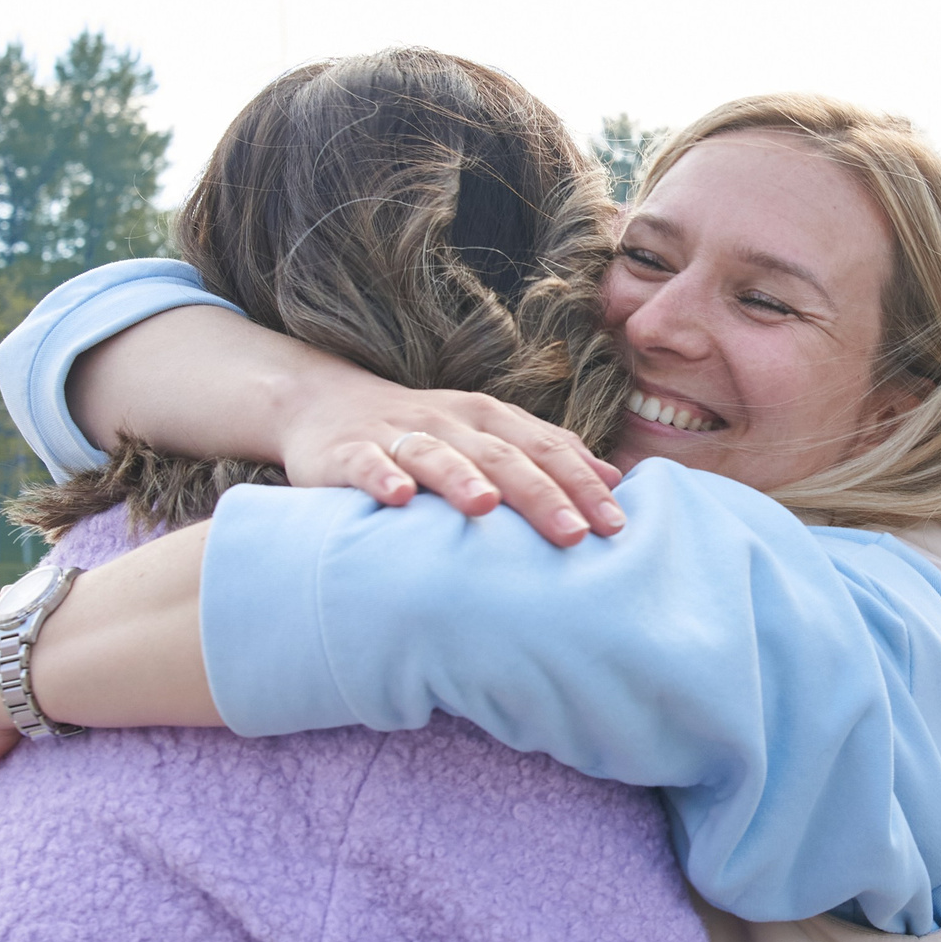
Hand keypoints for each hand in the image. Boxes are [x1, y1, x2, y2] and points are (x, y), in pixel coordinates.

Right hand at [279, 376, 626, 548]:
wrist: (325, 407)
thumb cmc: (424, 435)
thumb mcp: (488, 436)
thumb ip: (547, 453)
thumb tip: (613, 480)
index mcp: (488, 418)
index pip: (545, 448)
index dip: (581, 484)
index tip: (615, 525)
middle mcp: (448, 421)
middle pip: (500, 454)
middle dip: (539, 493)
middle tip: (573, 534)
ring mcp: (396, 435)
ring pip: (435, 453)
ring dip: (461, 477)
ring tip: (486, 506)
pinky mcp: (346, 452)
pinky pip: (366, 464)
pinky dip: (381, 478)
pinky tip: (399, 498)